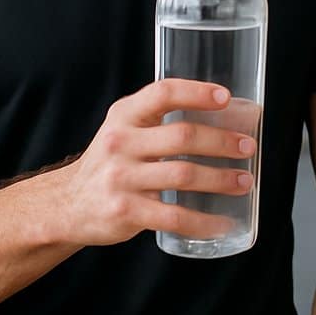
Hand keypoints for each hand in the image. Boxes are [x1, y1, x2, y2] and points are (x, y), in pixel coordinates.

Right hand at [55, 79, 257, 245]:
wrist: (67, 204)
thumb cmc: (113, 160)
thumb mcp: (126, 128)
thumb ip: (161, 118)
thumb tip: (227, 114)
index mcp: (125, 115)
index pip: (163, 93)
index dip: (197, 92)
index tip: (226, 98)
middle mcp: (120, 142)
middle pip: (182, 136)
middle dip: (222, 141)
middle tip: (248, 146)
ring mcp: (121, 178)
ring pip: (184, 175)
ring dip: (221, 179)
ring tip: (244, 181)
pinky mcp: (125, 211)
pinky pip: (173, 216)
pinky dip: (203, 221)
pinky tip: (222, 222)